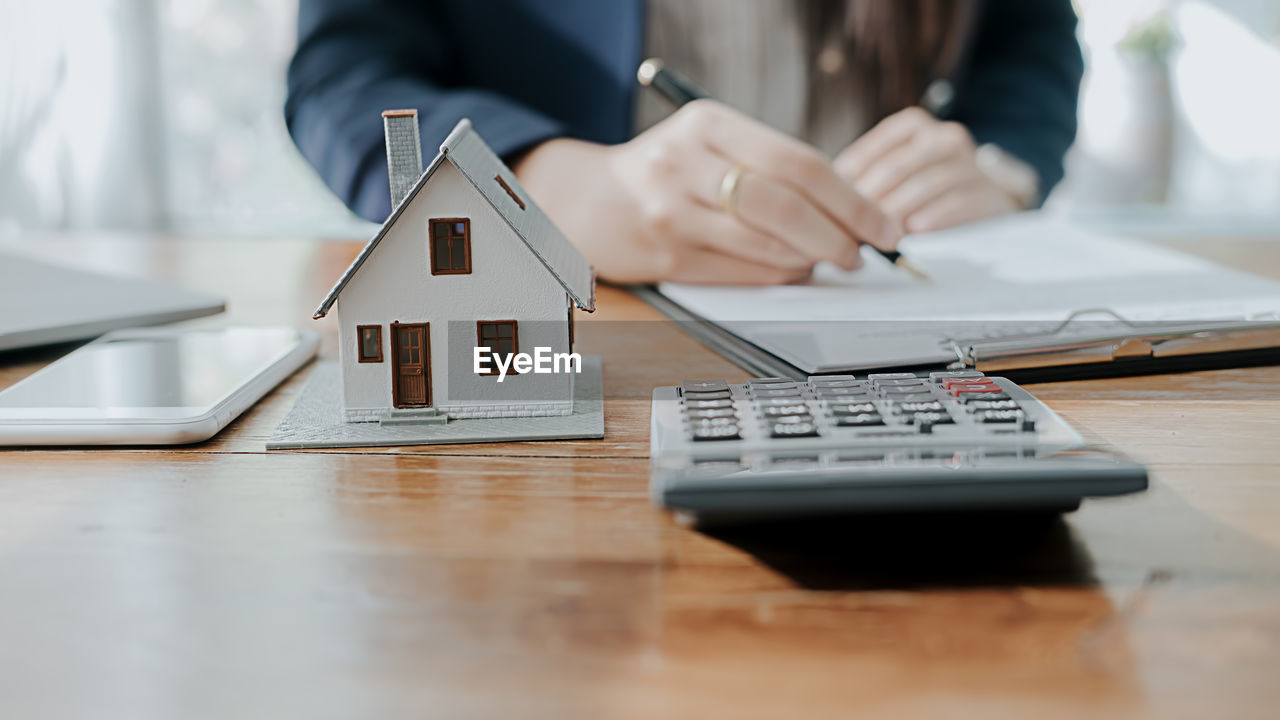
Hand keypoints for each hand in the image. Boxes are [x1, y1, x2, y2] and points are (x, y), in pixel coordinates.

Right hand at [514, 100, 900, 284]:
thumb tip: (848, 205)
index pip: (799, 162)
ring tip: (829, 259)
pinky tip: (791, 268)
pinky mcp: (667, 256)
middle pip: (787, 206)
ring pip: (767, 245)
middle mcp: (685, 164)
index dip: (852, 199)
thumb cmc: (663, 172)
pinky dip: (779, 274)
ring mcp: (672, 212)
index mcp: (708, 125)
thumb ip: (769, 164)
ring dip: (812, 259)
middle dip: (839, 235)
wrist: (588, 202)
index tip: (883, 224)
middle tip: (863, 252)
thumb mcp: (711, 143)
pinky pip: (743, 273)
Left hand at [834, 107, 1024, 233]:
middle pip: (897, 168)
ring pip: (925, 185)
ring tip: (876, 234)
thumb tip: (822, 200)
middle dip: (870, 201)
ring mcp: (968, 162)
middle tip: (848, 228)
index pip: (875, 151)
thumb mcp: (893, 174)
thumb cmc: (922, 188)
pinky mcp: (988, 191)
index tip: (830, 205)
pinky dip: (933, 218)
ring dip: (897, 212)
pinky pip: (957, 202)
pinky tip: (914, 230)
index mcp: (912, 126)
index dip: (851, 181)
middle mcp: (942, 136)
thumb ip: (862, 180)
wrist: (984, 198)